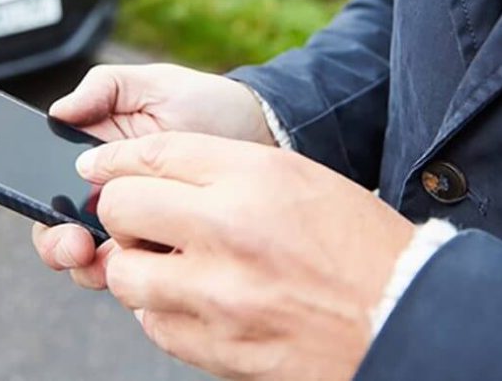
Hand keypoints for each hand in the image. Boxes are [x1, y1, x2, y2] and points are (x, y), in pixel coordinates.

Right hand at [0, 63, 275, 288]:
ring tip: (96, 252)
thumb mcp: (151, 82)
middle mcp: (101, 191)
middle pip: (48, 224)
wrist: (263, 132)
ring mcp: (128, 221)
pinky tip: (136, 259)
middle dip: (46, 238)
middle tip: (68, 239)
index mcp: (89, 150)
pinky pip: (127, 269)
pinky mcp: (159, 243)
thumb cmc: (205, 104)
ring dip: (78, 259)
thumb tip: (57, 112)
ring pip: (81, 254)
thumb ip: (102, 88)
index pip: (30, 169)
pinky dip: (120, 271)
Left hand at [75, 132, 414, 380]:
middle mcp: (228, 230)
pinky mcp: (217, 348)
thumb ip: (220, 169)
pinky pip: (153, 324)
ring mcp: (218, 295)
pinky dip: (163, 310)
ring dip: (137, 266)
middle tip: (141, 219)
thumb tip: (145, 171)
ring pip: (125, 274)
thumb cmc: (355, 241)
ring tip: (171, 263)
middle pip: (122, 208)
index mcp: (252, 176)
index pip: (153, 154)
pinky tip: (195, 299)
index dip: (114, 159)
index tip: (98, 167)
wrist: (402, 314)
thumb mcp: (296, 177)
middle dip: (121, 212)